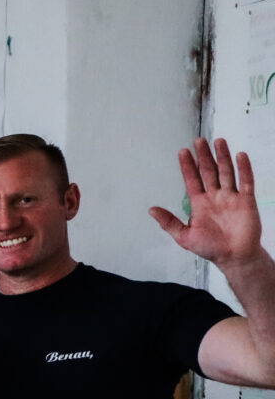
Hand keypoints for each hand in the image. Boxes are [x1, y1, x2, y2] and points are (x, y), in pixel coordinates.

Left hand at [157, 137, 263, 268]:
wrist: (234, 257)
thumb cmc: (210, 248)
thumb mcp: (184, 236)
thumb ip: (169, 222)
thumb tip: (151, 210)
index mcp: (199, 204)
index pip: (192, 180)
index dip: (187, 166)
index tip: (182, 151)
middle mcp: (215, 197)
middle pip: (209, 171)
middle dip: (204, 156)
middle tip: (199, 140)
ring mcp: (231, 197)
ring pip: (226, 172)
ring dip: (222, 157)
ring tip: (218, 141)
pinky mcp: (246, 201)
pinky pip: (246, 182)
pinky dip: (244, 169)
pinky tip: (240, 155)